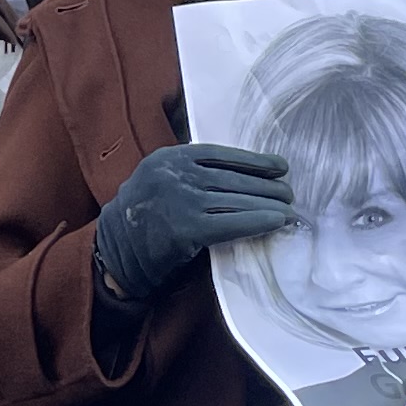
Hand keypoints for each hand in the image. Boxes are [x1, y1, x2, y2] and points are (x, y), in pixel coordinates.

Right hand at [94, 140, 296, 306]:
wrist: (115, 251)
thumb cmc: (143, 218)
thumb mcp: (158, 180)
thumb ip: (189, 172)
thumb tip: (241, 173)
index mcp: (169, 158)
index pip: (220, 154)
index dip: (253, 160)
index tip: (279, 166)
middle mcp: (175, 175)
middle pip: (233, 178)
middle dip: (266, 187)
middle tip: (289, 193)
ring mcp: (180, 201)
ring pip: (236, 200)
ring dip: (268, 205)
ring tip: (288, 209)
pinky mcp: (186, 229)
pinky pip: (231, 223)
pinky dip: (257, 221)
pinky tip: (275, 222)